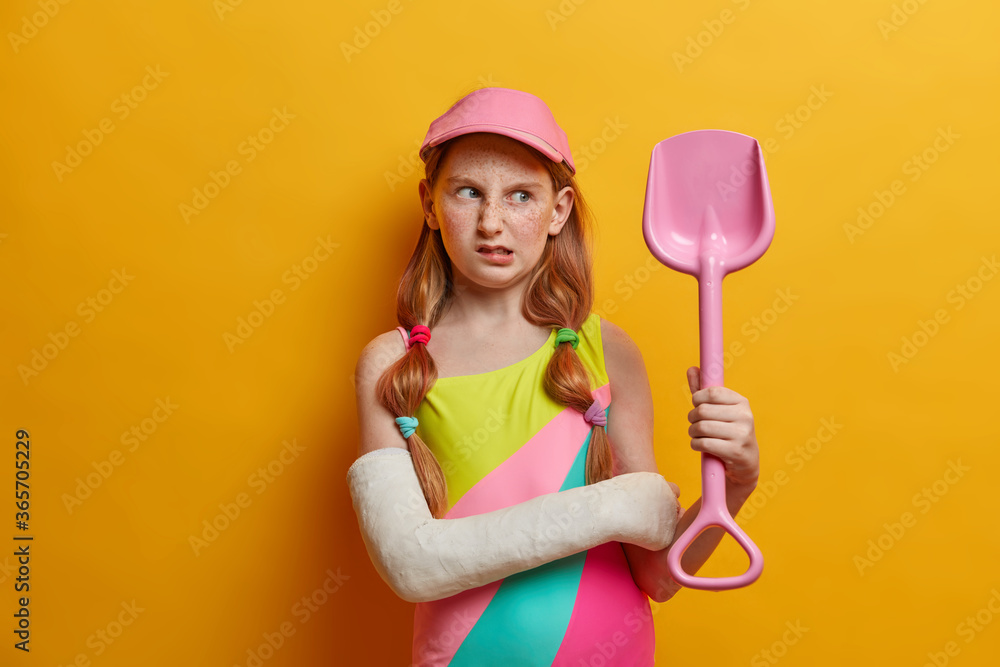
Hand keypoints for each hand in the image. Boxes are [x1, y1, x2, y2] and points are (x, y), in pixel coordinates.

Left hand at [685, 366, 758, 489]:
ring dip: (693, 432)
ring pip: (701, 427)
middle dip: (692, 418)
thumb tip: (692, 369)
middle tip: (695, 423)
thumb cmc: (727, 432)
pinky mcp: (735, 451)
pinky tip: (700, 445)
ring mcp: (742, 434)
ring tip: (697, 435)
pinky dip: (695, 444)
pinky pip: (703, 443)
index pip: (711, 392)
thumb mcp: (718, 410)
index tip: (696, 405)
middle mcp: (745, 416)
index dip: (697, 399)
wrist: (744, 464)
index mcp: (741, 402)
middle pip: (703, 410)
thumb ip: (703, 390)